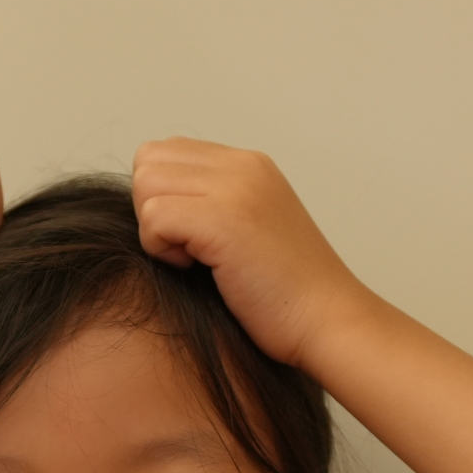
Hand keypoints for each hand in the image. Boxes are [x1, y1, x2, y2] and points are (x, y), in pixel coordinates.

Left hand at [131, 138, 369, 368]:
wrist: (326, 320)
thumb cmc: (286, 294)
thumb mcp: (251, 229)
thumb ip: (213, 203)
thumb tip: (154, 203)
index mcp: (248, 165)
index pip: (168, 152)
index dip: (164, 196)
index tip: (192, 235)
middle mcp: (241, 166)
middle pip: (148, 160)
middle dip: (151, 206)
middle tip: (185, 247)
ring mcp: (234, 189)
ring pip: (146, 184)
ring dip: (156, 229)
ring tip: (194, 259)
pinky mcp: (223, 220)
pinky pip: (153, 217)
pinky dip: (162, 249)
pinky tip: (197, 269)